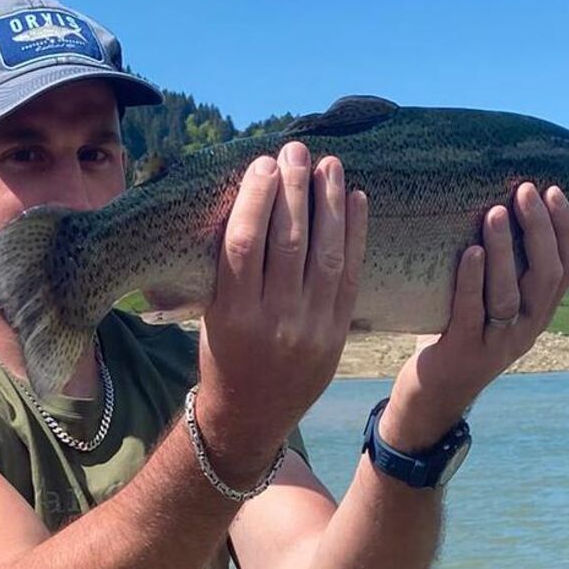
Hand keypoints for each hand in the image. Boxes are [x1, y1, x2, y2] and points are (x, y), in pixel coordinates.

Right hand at [196, 142, 367, 484]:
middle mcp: (272, 322)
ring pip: (324, 255)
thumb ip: (230, 270)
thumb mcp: (212, 315)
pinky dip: (355, 236)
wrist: (251, 417)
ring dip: (329, 204)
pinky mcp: (337, 335)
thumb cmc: (224, 356)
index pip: (244, 245)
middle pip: (288, 243)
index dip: (255, 199)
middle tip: (296, 150)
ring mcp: (309, 330)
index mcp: (231, 315)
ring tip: (330, 164)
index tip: (262, 163)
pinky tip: (356, 200)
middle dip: (294, 190)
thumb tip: (251, 202)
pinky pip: (349, 278)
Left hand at [380, 183, 568, 449]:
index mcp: (538, 315)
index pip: (568, 268)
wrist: (433, 397)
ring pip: (511, 293)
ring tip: (495, 212)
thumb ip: (501, 272)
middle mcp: (526, 330)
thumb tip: (495, 206)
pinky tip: (469, 252)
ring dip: (504, 249)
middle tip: (526, 190)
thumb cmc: (458, 336)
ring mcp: (496, 343)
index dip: (566, 228)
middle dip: (539, 228)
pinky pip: (472, 312)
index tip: (552, 191)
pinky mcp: (464, 352)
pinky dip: (472, 280)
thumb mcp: (489, 306)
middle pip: (546, 275)